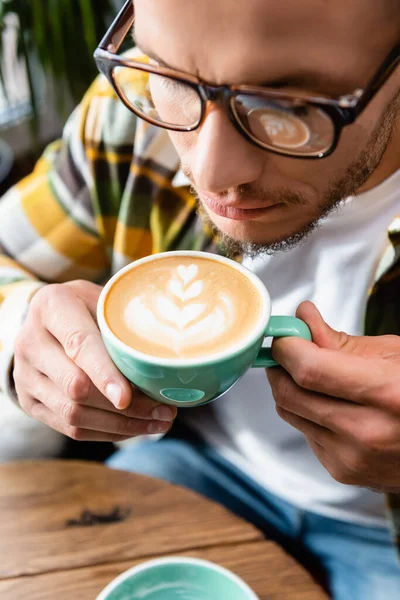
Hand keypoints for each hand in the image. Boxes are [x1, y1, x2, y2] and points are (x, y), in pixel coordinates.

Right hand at [13, 280, 176, 441]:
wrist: (46, 320)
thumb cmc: (86, 307)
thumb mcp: (103, 299)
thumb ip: (125, 321)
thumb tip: (169, 353)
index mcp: (51, 307)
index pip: (78, 345)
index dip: (103, 374)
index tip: (126, 397)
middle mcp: (31, 342)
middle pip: (75, 387)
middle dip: (124, 407)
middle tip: (165, 410)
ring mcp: (25, 375)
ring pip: (73, 413)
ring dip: (121, 425)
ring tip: (159, 422)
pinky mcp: (29, 401)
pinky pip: (69, 427)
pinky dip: (107, 432)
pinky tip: (136, 427)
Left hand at [267, 301, 399, 492]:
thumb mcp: (392, 355)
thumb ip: (339, 341)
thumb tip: (302, 318)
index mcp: (386, 393)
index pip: (309, 370)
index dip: (287, 349)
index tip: (283, 337)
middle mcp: (367, 431)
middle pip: (290, 394)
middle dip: (280, 366)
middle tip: (289, 352)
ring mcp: (352, 457)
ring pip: (289, 413)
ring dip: (291, 389)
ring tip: (316, 378)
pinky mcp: (342, 471)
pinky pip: (303, 432)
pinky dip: (308, 414)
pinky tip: (333, 407)